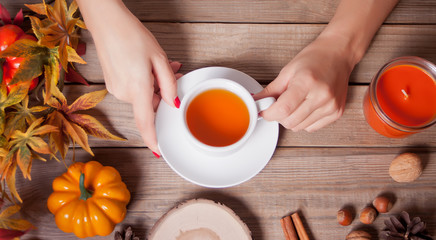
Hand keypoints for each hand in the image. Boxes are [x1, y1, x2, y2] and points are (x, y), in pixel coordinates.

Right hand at [77, 0, 181, 155]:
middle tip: (175, 72)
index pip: (146, 122)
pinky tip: (149, 66)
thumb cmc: (132, 36)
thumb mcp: (158, 58)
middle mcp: (124, 93)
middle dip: (164, 93)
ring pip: (143, 95)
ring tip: (163, 64)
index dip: (152, 139)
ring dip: (155, 85)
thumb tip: (174, 102)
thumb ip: (168, 84)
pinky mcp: (112, 83)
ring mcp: (116, 89)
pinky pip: (134, 89)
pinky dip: (145, 81)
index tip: (159, 152)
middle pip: (149, 104)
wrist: (106, 21)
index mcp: (137, 88)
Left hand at [254, 34, 354, 131]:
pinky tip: (306, 107)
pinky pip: (311, 128)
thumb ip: (271, 90)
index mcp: (307, 82)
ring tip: (295, 102)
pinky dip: (304, 121)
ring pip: (299, 127)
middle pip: (290, 122)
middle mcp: (321, 96)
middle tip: (280, 103)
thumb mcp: (288, 71)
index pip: (283, 109)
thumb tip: (256, 102)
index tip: (264, 110)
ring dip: (291, 119)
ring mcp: (331, 106)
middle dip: (279, 116)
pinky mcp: (336, 113)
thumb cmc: (315, 59)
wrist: (338, 54)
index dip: (269, 113)